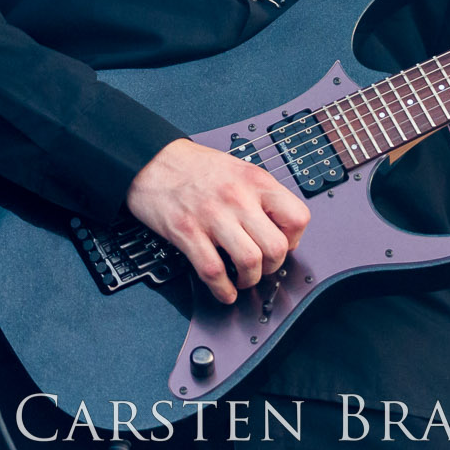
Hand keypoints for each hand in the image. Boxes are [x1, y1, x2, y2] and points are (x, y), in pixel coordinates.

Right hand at [126, 138, 311, 304]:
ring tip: (243, 279)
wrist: (152, 160)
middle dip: (273, 267)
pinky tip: (223, 290)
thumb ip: (260, 195)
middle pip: (276, 247)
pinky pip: (213, 272)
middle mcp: (238, 198)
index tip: (285, 245)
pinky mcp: (187, 233)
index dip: (295, 239)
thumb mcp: (238, 168)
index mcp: (255, 181)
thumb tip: (279, 227)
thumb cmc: (194, 166)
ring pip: (249, 263)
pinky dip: (222, 290)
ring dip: (249, 280)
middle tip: (263, 268)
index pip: (298, 217)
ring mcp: (212, 216)